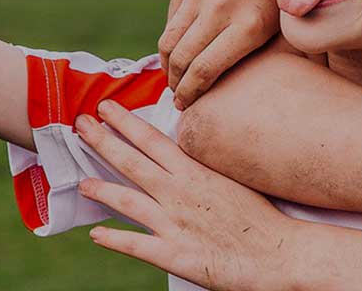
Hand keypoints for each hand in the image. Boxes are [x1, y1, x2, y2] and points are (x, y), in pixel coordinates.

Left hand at [75, 100, 302, 290]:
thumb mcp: (234, 178)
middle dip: (103, 141)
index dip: (125, 123)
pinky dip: (114, 239)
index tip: (106, 107)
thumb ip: (205, 167)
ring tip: (81, 181)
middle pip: (133, 162)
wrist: (282, 254)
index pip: (153, 139)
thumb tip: (185, 153)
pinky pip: (137, 245)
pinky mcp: (175, 254)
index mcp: (196, 172)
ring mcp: (175, 223)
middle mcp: (180, 193)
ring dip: (102, 188)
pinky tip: (97, 234)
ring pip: (128, 200)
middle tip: (80, 124)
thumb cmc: (264, 218)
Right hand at [157, 0, 282, 106]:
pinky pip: (171, 18)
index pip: (204, 71)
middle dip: (175, 84)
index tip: (186, 106)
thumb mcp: (277, 30)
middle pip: (182, 59)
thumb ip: (251, 57)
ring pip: (169, 40)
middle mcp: (220, 8)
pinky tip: (178, 49)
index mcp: (247, 26)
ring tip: (173, 76)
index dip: (189, 95)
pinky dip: (171, 38)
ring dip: (167, 64)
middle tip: (177, 97)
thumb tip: (219, 93)